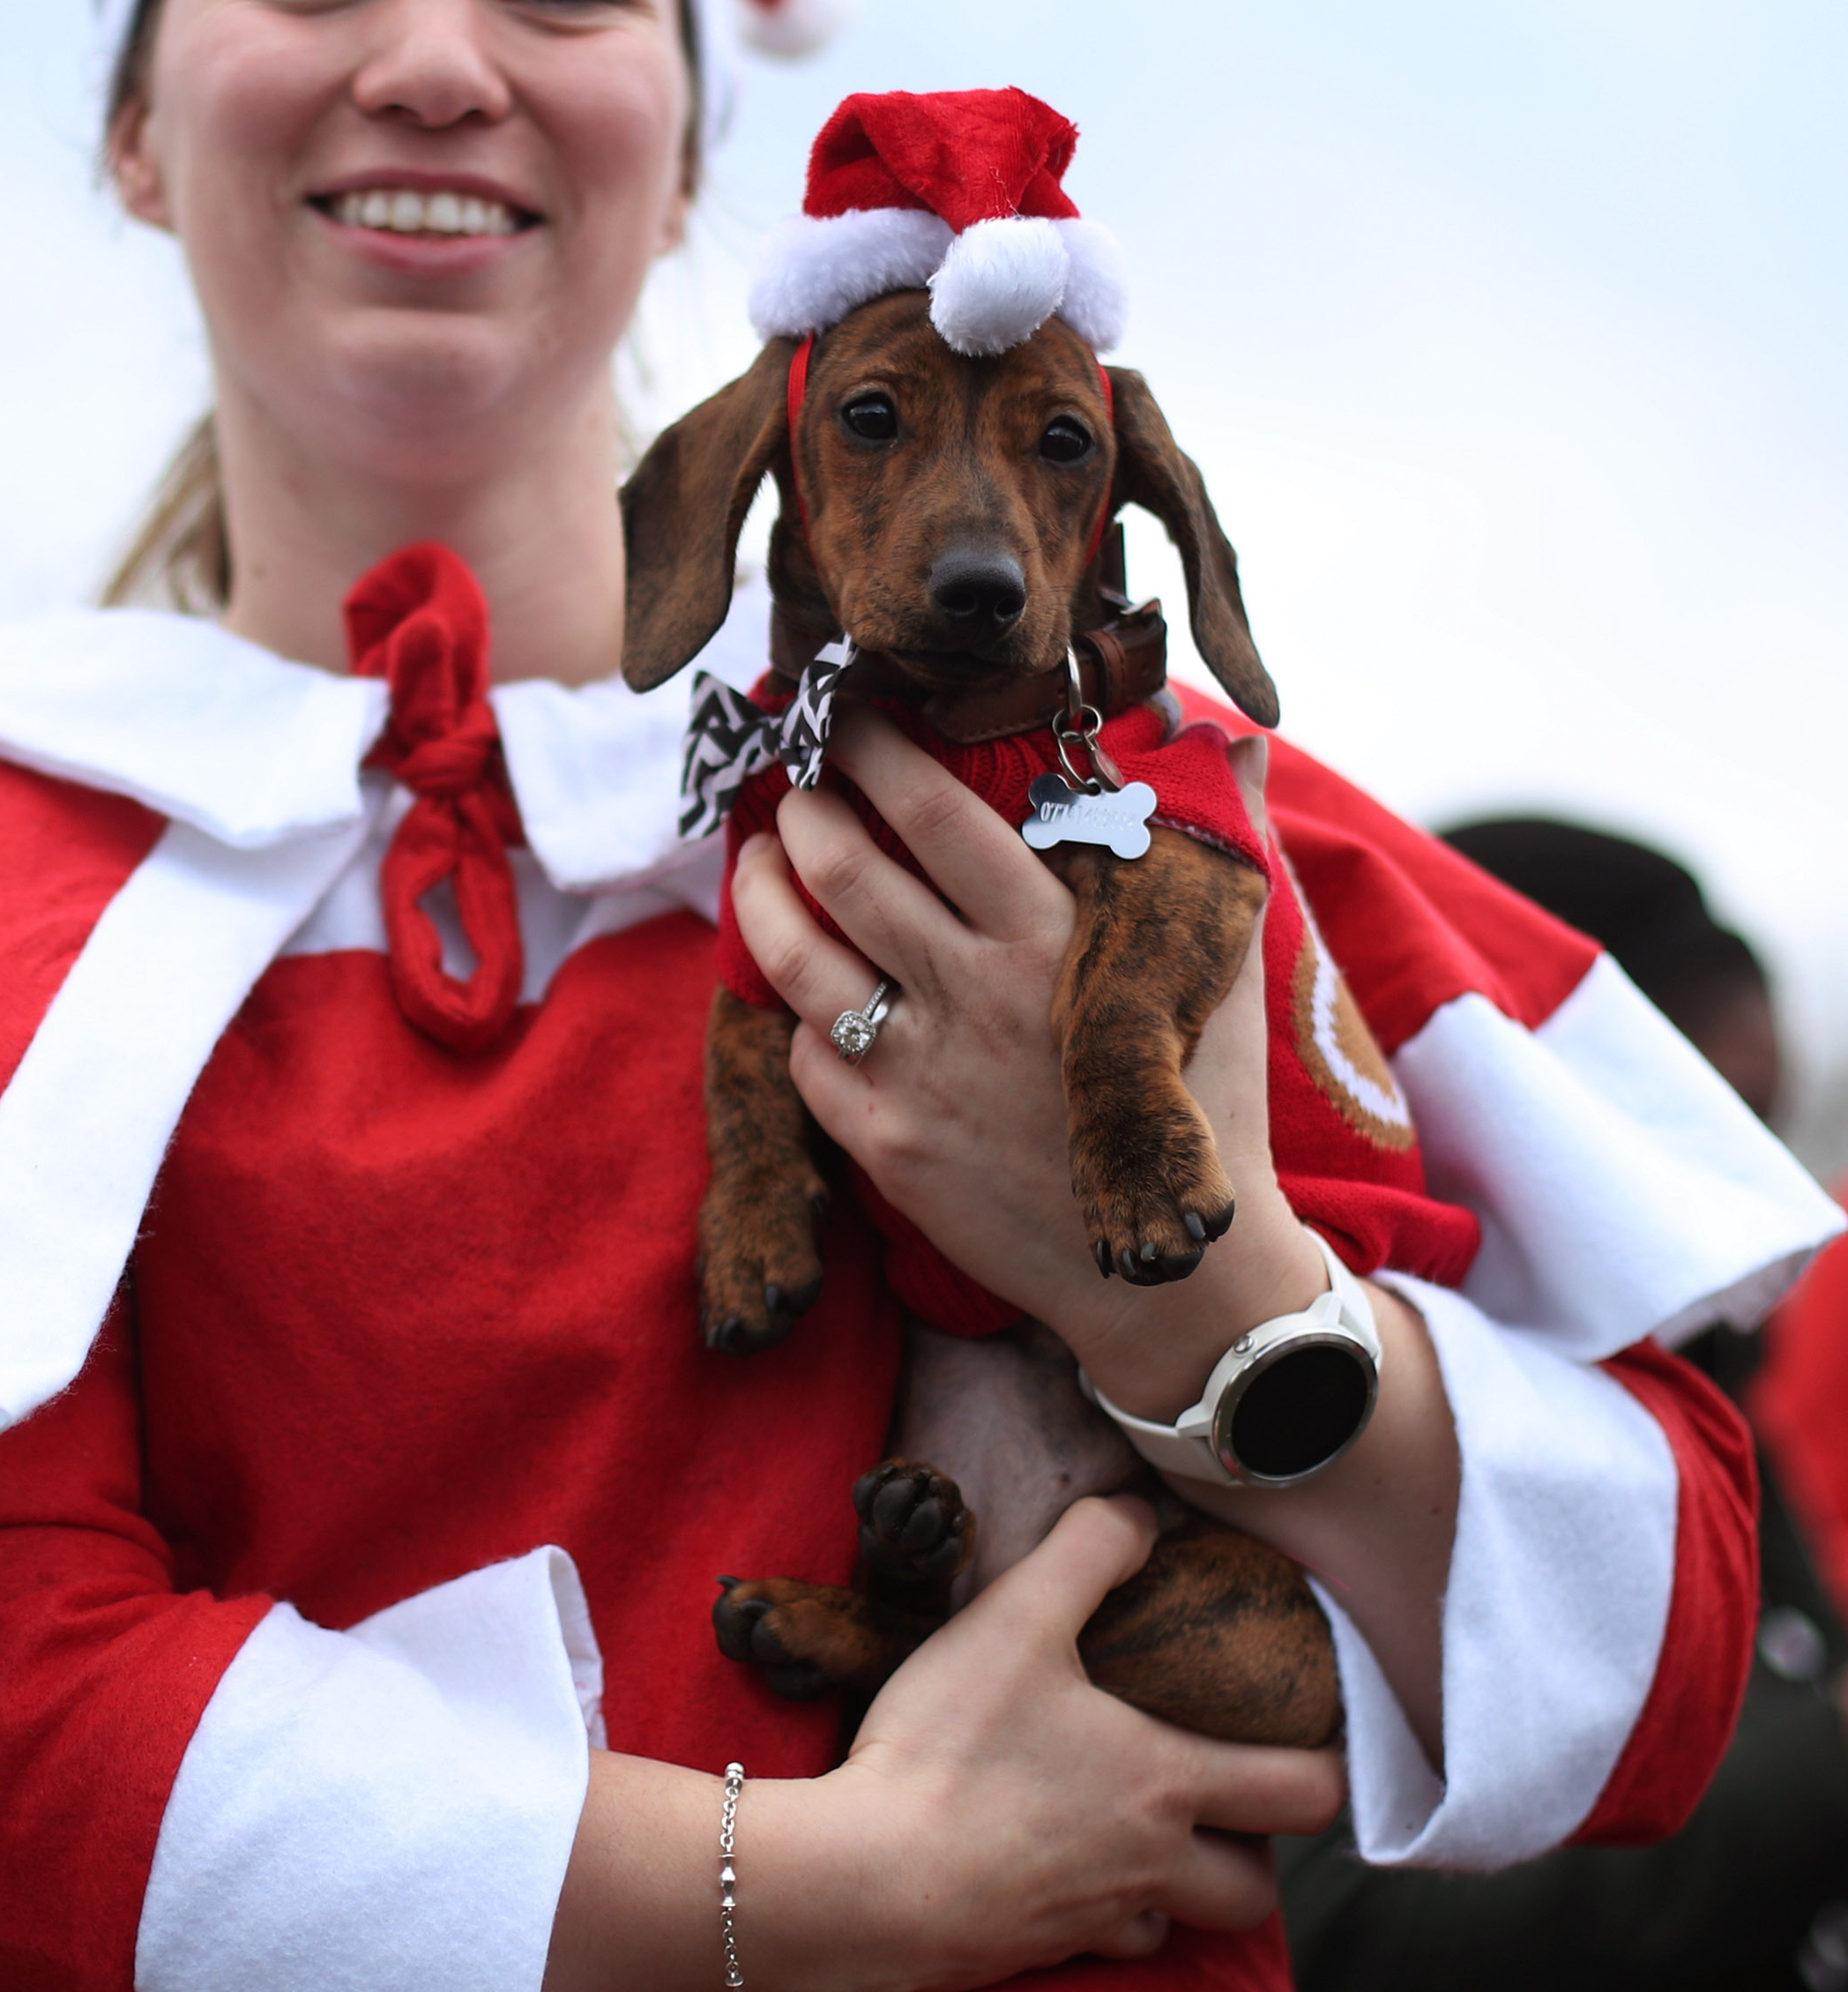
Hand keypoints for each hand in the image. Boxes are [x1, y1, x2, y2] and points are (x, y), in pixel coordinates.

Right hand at [537, 1497, 1346, 1991]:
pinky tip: (1071, 1868)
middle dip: (1260, 1848)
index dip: (1327, 1765)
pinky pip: (1107, 1942)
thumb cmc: (951, 1748)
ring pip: (1185, 1924)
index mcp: (1165, 1781)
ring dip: (1186, 1885)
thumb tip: (1142, 1514)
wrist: (872, 1880)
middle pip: (1259, 1890)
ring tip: (1152, 1832)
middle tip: (1223, 1792)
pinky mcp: (1040, 1951)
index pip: (1305, 1793)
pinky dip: (1108, 1913)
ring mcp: (1098, 1916)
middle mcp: (1152, 1862)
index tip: (1311, 1735)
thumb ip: (1086, 1553)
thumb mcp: (1015, 1619)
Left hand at [730, 716, 1316, 1406]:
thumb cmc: (1200, 1106)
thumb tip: (1231, 741)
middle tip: (796, 780)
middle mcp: (975, 998)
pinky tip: (805, 982)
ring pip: (798, 958)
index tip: (846, 713)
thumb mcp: (1219, 974)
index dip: (878, 752)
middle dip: (803, 808)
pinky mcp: (885, 1145)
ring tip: (761, 855)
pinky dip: (797, 1010)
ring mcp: (920, 1075)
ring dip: (762, 891)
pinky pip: (807, 1054)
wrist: (1173, 1278)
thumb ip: (1213, 851)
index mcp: (1051, 940)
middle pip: (847, 872)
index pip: (939, 816)